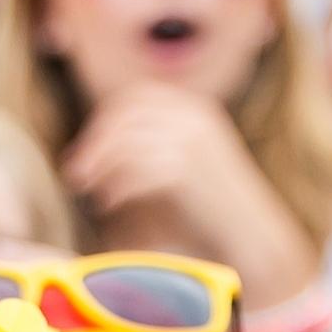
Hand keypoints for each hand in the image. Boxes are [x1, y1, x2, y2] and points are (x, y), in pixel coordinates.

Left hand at [64, 81, 314, 287]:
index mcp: (195, 107)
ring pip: (125, 143)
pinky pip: (134, 172)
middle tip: (76, 172)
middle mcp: (194, 116)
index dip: (105, 122)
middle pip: (124, 116)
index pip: (134, 98)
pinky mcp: (186, 170)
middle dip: (95, 143)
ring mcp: (191, 140)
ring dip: (100, 167)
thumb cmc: (215, 204)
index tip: (87, 149)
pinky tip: (108, 204)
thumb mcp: (190, 159)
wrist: (254, 233)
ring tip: (89, 190)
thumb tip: (105, 143)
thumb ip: (157, 141)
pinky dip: (116, 188)